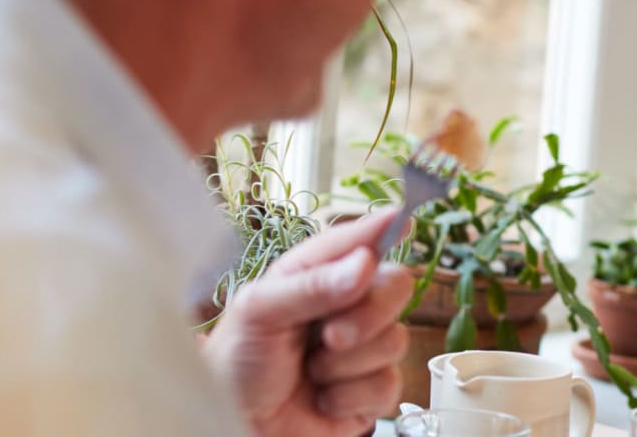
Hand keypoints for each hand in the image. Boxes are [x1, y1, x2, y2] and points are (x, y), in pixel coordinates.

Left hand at [204, 209, 415, 436]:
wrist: (235, 425)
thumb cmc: (233, 365)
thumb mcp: (258, 314)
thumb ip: (311, 286)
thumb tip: (364, 264)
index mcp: (315, 275)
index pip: (359, 241)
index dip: (384, 228)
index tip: (403, 220)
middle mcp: (344, 306)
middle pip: (396, 286)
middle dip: (369, 313)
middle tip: (332, 336)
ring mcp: (361, 349)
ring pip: (395, 340)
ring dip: (347, 364)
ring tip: (311, 372)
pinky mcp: (369, 391)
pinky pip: (388, 384)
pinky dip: (351, 396)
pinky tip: (323, 399)